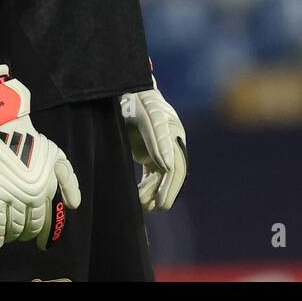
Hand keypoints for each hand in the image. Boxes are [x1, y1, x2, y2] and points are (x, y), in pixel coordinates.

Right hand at [0, 61, 80, 249]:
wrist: (6, 130)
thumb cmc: (34, 144)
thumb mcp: (58, 159)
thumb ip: (69, 183)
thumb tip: (74, 206)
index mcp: (43, 190)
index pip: (42, 222)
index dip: (42, 236)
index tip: (41, 244)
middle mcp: (26, 196)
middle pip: (25, 227)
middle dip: (25, 234)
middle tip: (24, 236)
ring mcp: (8, 195)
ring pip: (10, 227)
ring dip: (11, 236)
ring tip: (12, 238)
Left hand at [121, 79, 186, 211]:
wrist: (126, 92)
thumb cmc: (136, 100)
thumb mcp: (146, 117)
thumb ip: (156, 139)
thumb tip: (167, 166)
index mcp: (172, 132)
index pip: (176, 162)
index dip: (169, 183)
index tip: (162, 201)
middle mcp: (171, 142)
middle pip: (173, 173)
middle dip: (166, 192)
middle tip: (158, 208)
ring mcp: (161, 149)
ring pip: (163, 177)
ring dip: (155, 192)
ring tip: (143, 206)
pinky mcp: (150, 155)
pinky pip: (154, 176)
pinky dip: (148, 188)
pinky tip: (140, 201)